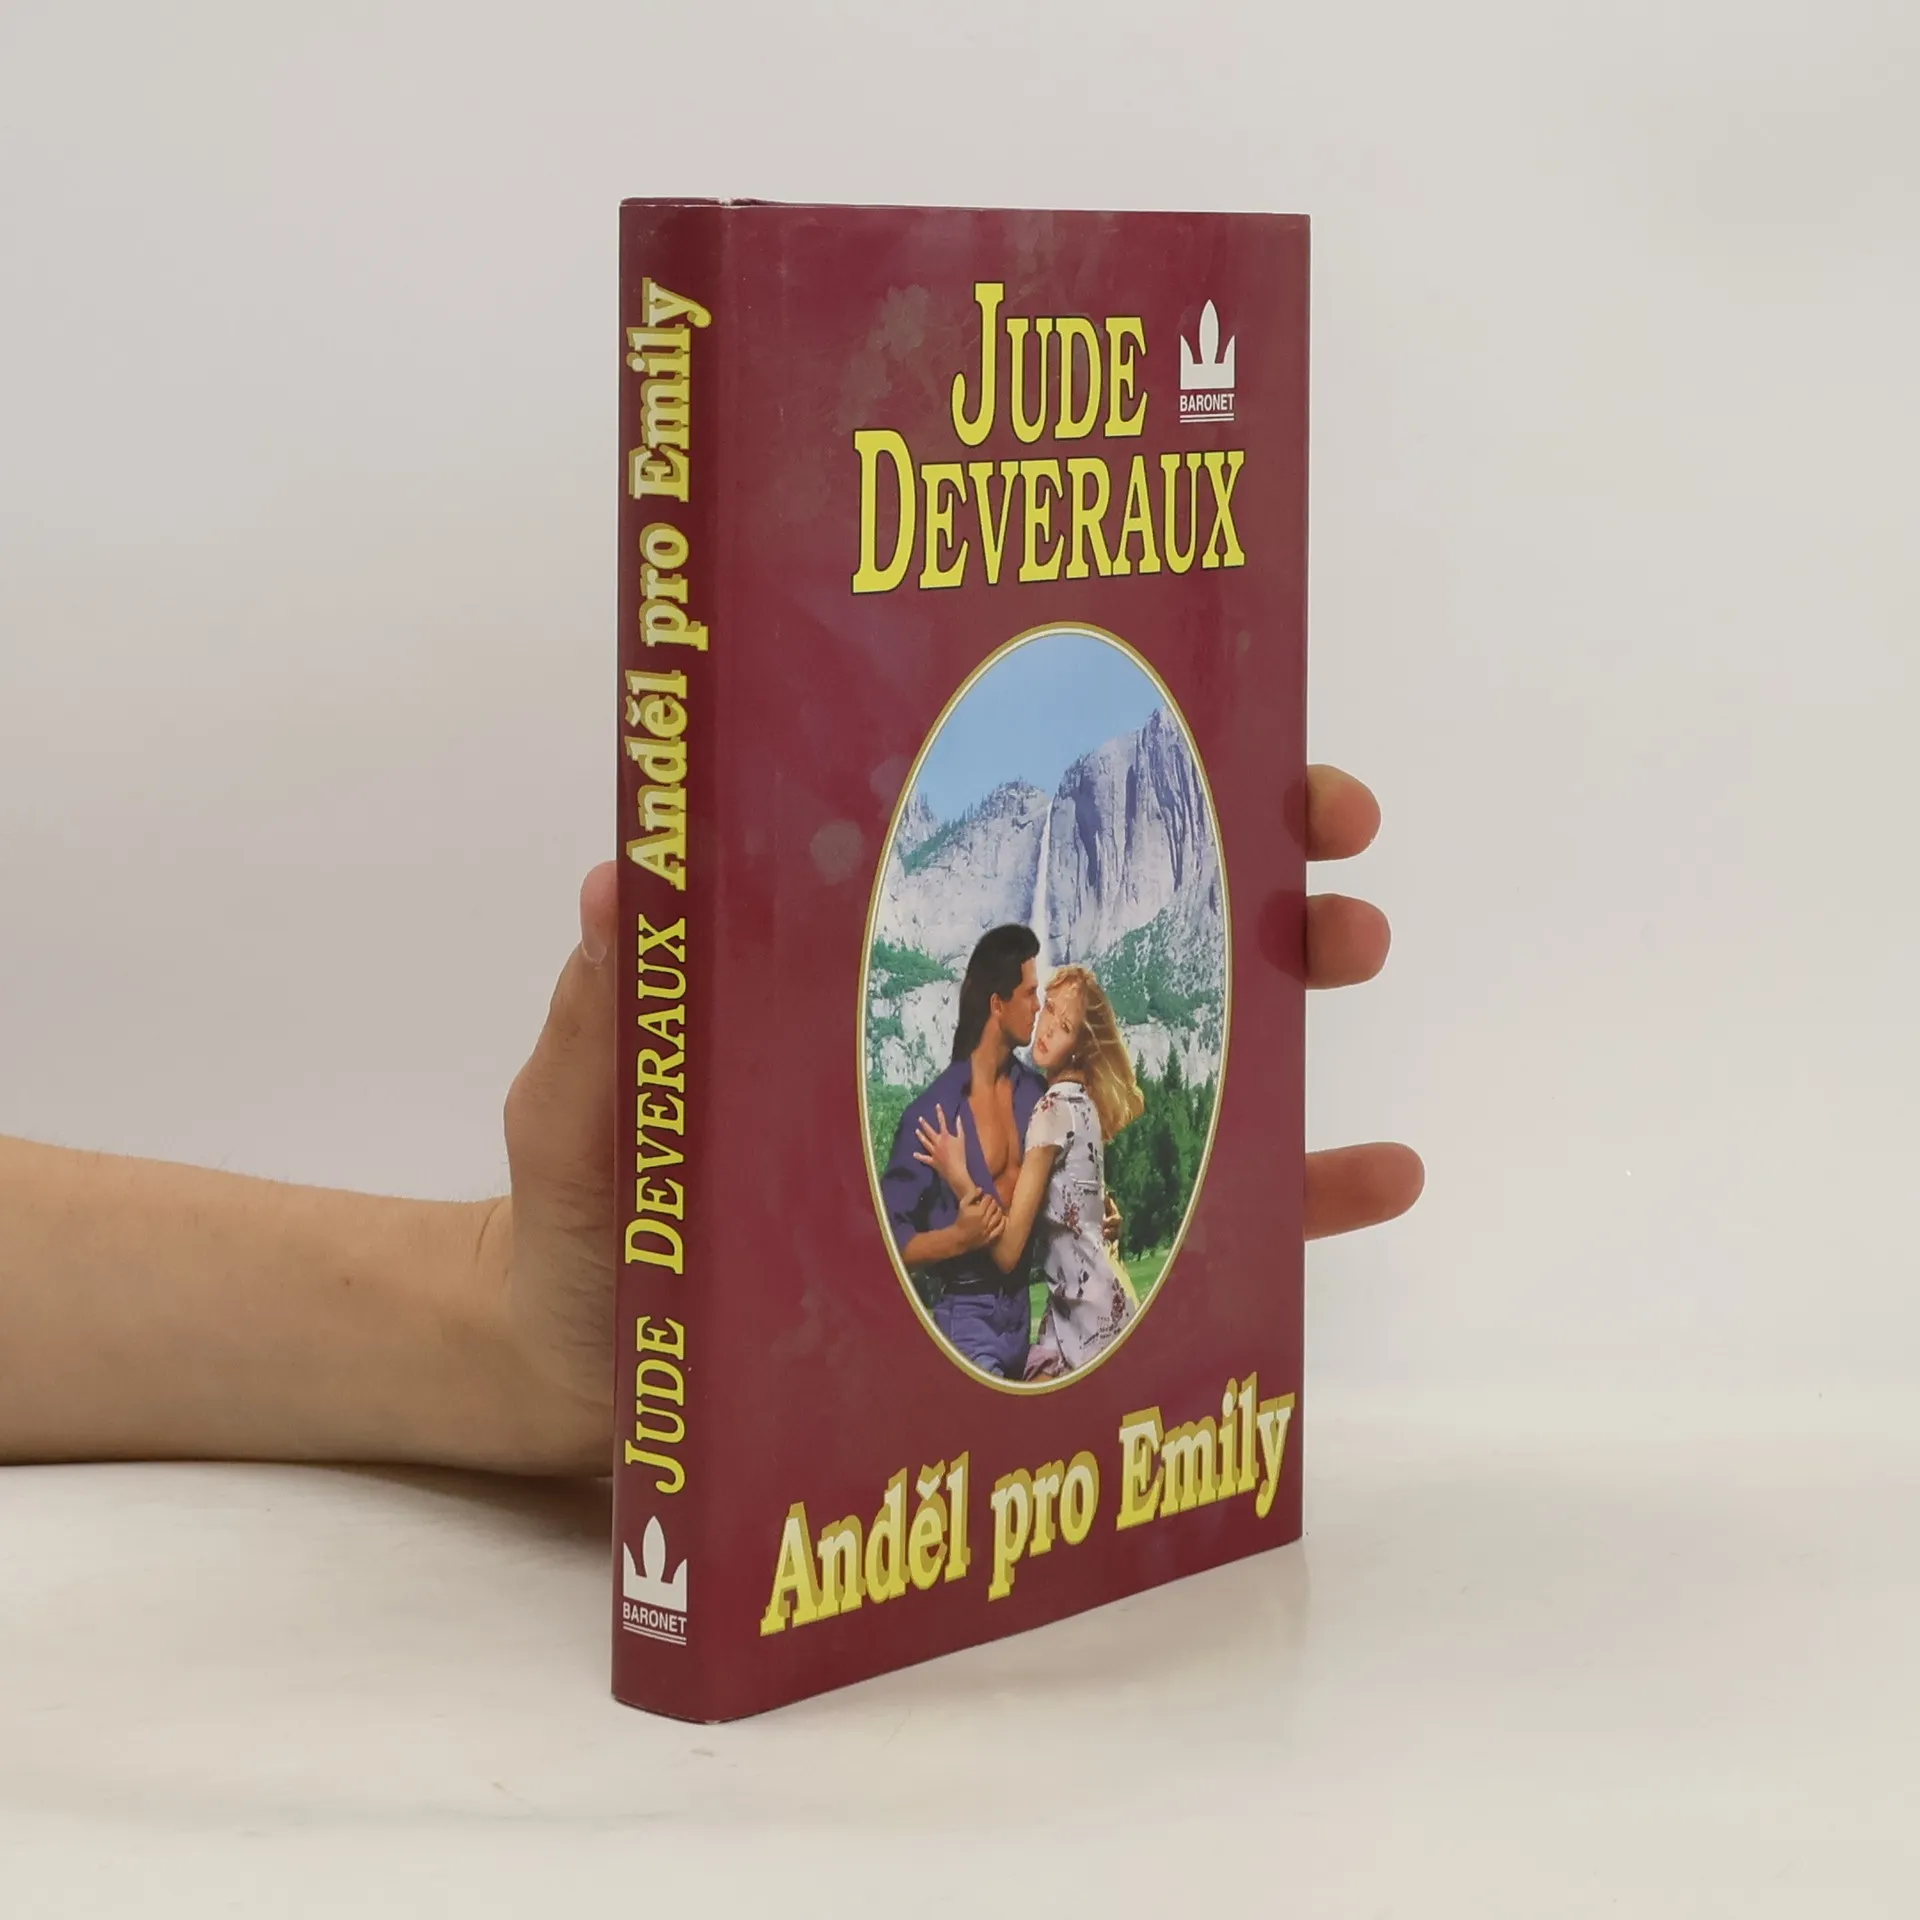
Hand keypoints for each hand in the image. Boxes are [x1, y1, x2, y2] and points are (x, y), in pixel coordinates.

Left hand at [481, 760, 1417, 1471]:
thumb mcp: (583, 1109)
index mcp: (879, 988)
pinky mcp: (1056, 1263)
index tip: (1223, 741)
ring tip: (1352, 958)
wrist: (596, 1378)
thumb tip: (623, 879)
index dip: (1119, 797)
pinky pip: (1201, 1225)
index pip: (1013, 871)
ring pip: (1195, 1058)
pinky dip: (1300, 1196)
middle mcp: (974, 1051)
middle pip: (1138, 939)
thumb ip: (605, 1015)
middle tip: (1322, 860)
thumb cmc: (592, 1229)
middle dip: (1248, 871)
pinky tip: (1379, 1173)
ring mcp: (1029, 1153)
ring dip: (1295, 997)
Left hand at [912, 1105, 973, 1197]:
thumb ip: (960, 1128)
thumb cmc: (960, 1155)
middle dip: (924, 1124)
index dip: (939, 1113)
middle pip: (929, 1131)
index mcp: (945, 1136)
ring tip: (916, 1131)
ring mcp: (933, 1151)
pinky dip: (919, 1156)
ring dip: (920, 1136)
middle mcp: (937, 1142)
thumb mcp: (962, 1140)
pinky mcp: (931, 1160)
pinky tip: (914, 1154)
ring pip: (925, 1142)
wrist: (955, 1170)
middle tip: (920, 1118)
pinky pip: (924, 1158)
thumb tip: (958, 1117)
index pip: (942, 1122)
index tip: (937, 1106)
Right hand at [950, 1187, 1005, 1252]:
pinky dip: (1002, 1222)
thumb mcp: (963, 1205)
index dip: (988, 1197)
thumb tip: (981, 1189)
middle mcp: (985, 1219)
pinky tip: (1001, 1219)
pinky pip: (1000, 1228)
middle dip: (993, 1203)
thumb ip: (971, 1195)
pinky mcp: (990, 1236)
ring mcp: (988, 1228)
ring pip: (999, 1216)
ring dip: (998, 1210)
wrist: (959, 1237)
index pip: (989, 1199)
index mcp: (979, 1211)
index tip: (986, 1198)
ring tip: (995, 1210)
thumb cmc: (960, 1220)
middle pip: (995, 1206)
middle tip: (991, 1203)